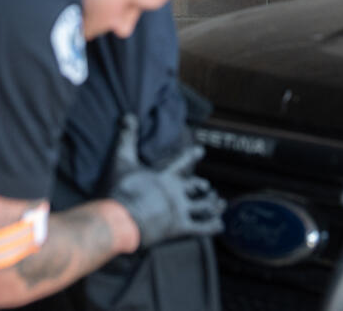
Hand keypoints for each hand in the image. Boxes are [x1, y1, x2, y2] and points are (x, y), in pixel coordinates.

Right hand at [107, 115, 224, 248]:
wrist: (122, 218)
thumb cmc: (121, 190)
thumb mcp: (122, 160)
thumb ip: (127, 137)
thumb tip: (128, 114)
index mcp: (165, 176)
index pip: (182, 162)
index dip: (192, 155)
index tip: (201, 151)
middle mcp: (176, 192)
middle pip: (196, 187)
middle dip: (203, 187)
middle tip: (209, 188)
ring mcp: (179, 210)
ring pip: (204, 206)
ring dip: (213, 205)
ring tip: (221, 205)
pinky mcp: (179, 228)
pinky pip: (201, 227)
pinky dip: (212, 226)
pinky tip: (220, 225)